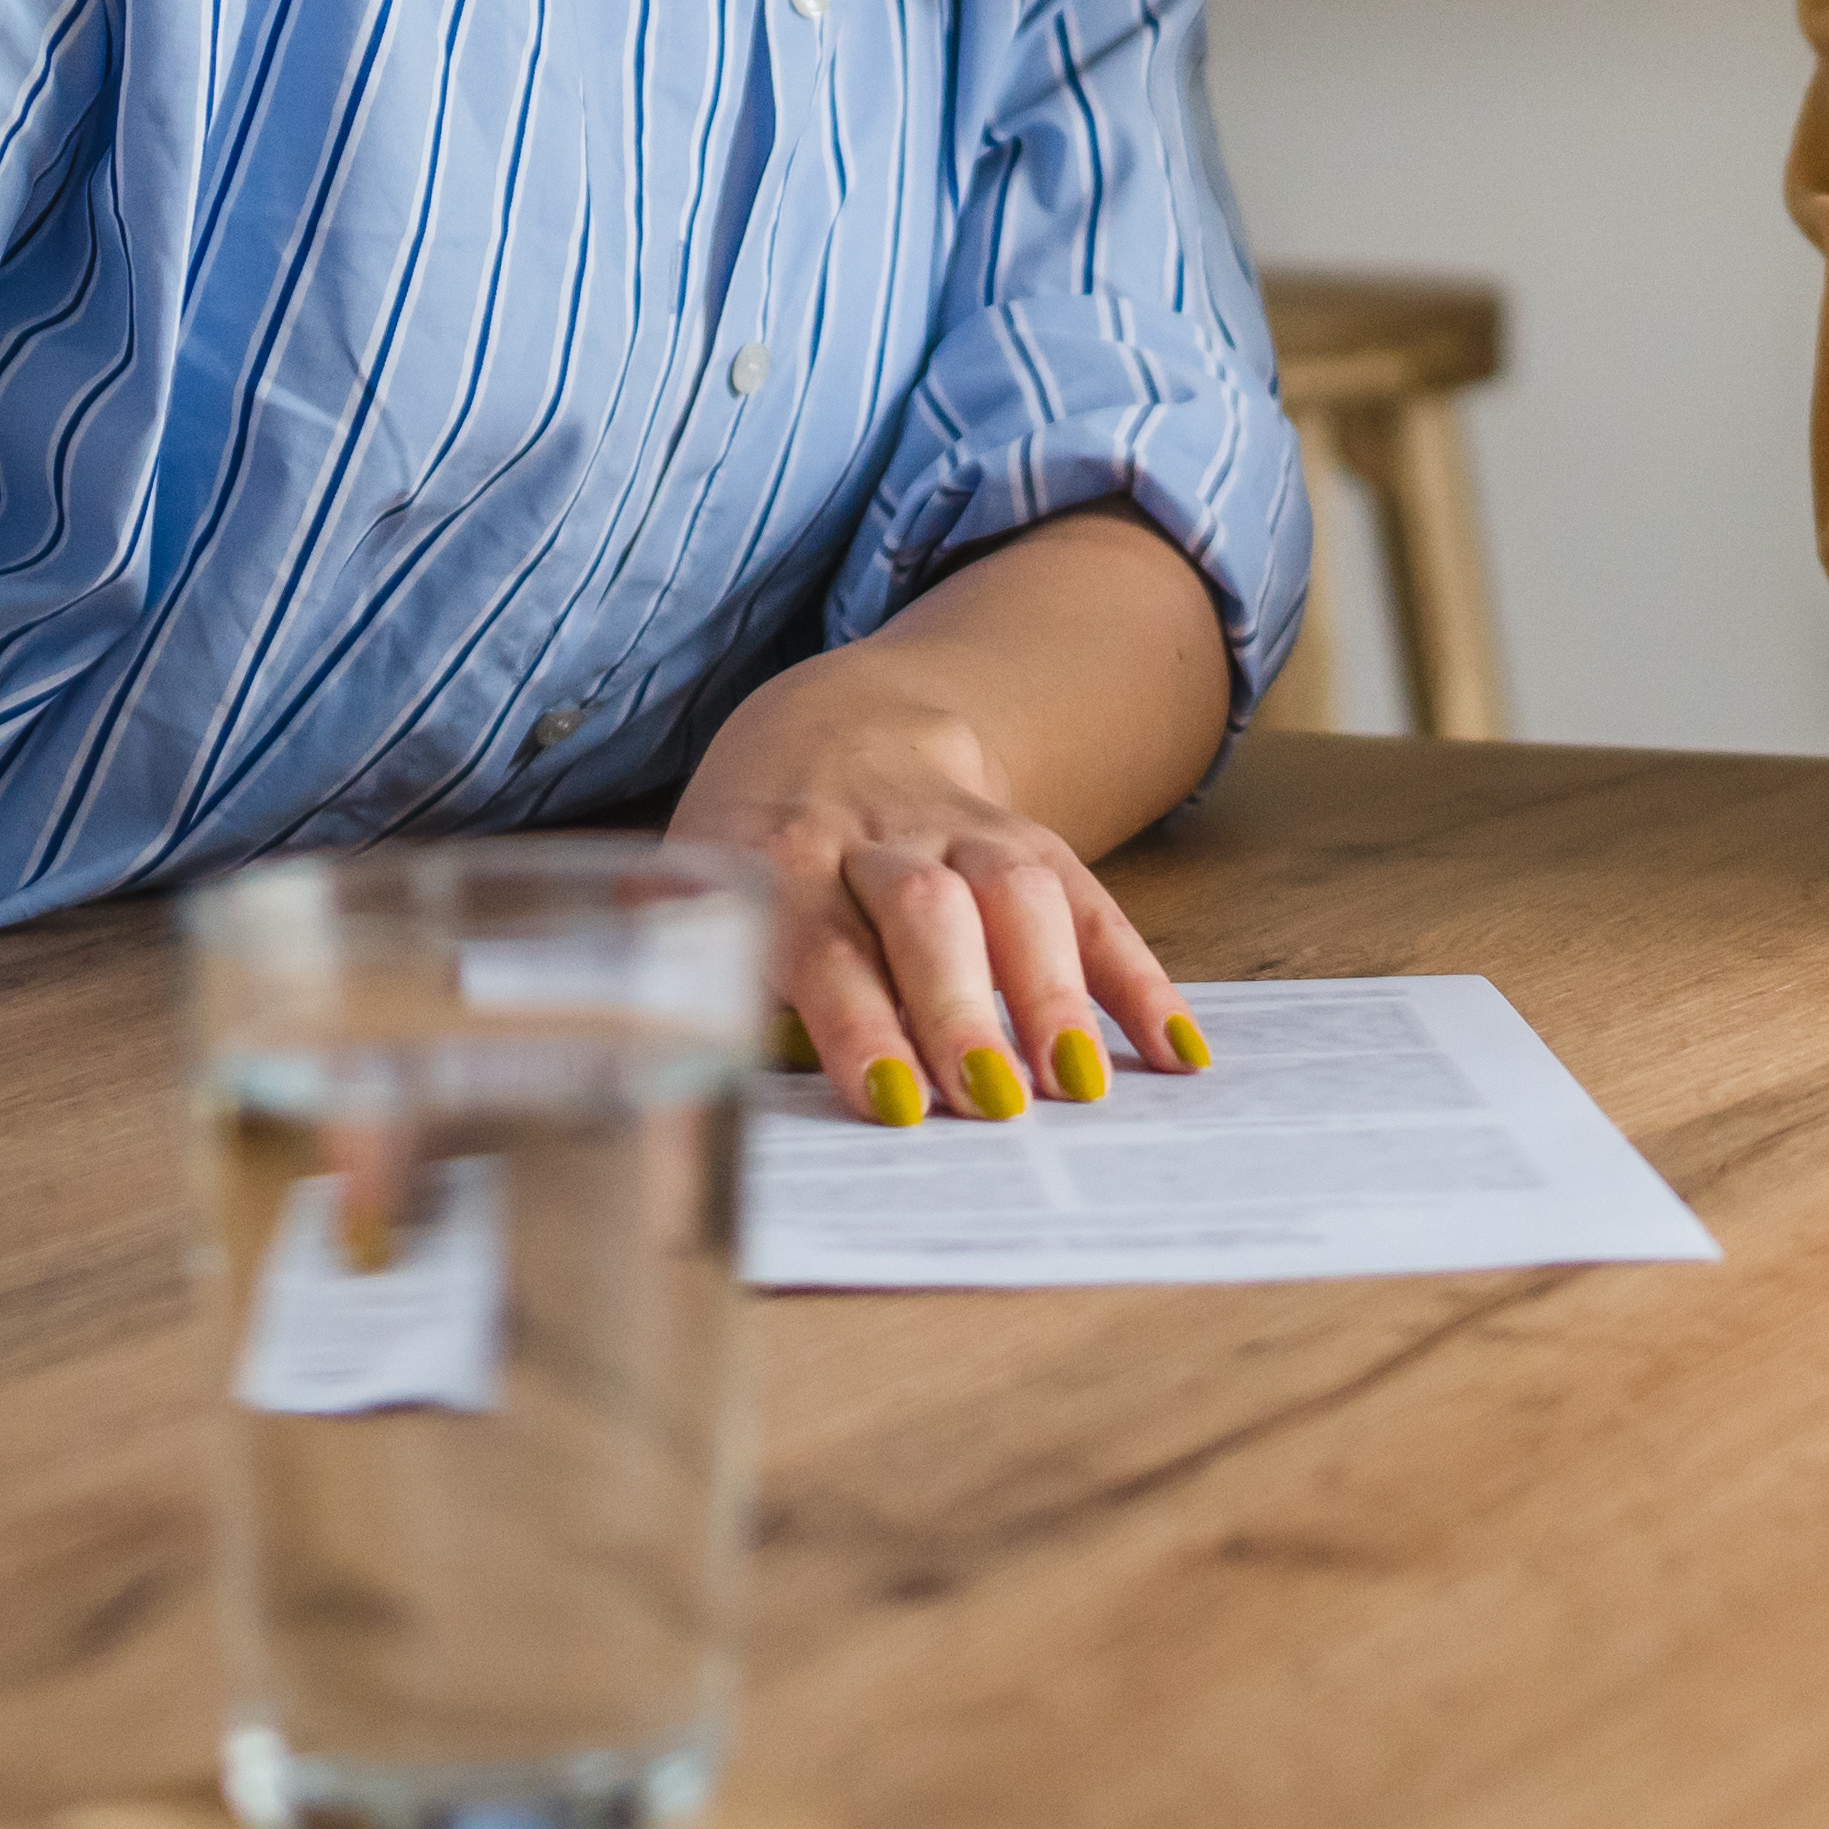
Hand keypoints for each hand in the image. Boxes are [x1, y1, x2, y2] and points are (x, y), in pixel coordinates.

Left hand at [668, 646, 1199, 1127]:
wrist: (839, 725)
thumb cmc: (753, 846)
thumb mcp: (694, 887)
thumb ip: (681, 967)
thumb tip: (654, 1087)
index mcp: (777, 858)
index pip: (824, 944)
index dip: (859, 1022)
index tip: (894, 1101)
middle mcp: (874, 837)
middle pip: (927, 911)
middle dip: (962, 1008)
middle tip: (991, 1103)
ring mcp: (963, 831)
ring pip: (1017, 892)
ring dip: (1053, 989)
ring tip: (1080, 1086)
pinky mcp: (1030, 840)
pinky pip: (1092, 901)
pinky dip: (1137, 978)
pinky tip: (1175, 1054)